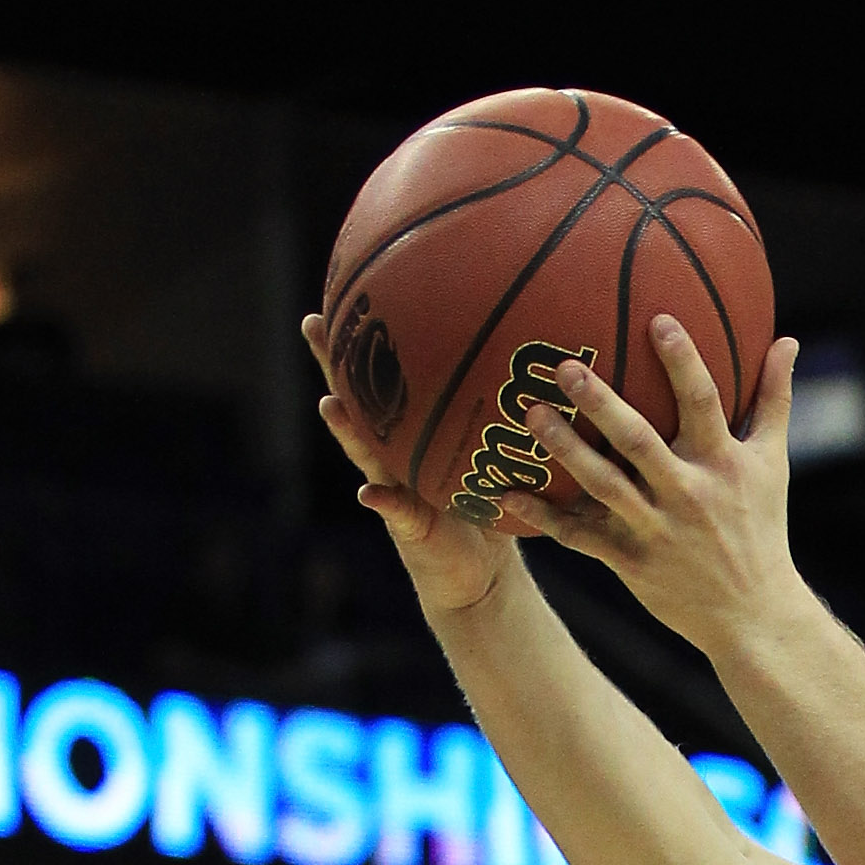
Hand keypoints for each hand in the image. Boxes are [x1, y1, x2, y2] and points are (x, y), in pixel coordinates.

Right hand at [300, 310, 526, 618]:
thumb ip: (513, 417)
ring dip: (344, 429)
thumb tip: (551, 360)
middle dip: (333, 363)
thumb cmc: (495, 509)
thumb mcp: (507, 456)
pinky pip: (395, 513)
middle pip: (358, 400)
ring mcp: (395, 489)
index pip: (390, 375)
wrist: (484, 577)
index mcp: (414, 432)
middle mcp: (395, 454)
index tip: (351, 288)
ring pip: (364, 452)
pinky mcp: (408, 529)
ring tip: (328, 404)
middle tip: (313, 323)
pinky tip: (367, 493)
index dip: (370, 336)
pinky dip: (382, 503)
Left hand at [518, 319, 802, 657]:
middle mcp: (688, 494)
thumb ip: (774, 399)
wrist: (754, 616)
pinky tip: (505, 492)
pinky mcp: (632, 562)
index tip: (658, 320)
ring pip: (604, 485)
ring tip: (530, 413)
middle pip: (639, 441)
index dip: (683, 362)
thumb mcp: (775, 464)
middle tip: (564, 367)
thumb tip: (788, 339)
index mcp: (722, 463)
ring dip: (566, 450)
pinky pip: (580, 537)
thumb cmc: (762, 529)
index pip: (703, 403)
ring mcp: (657, 530)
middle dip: (602, 404)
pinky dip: (543, 517)